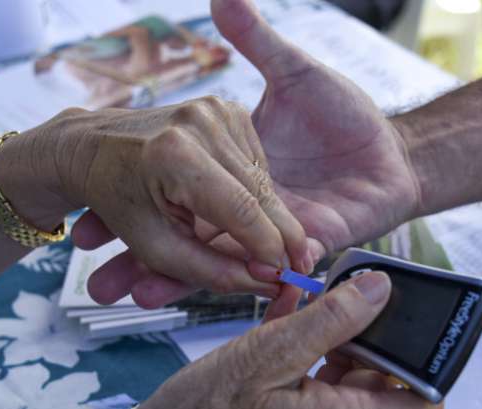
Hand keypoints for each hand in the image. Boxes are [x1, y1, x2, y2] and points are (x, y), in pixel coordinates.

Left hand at [1, 100, 308, 302]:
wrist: (89, 146)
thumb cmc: (116, 202)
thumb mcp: (156, 248)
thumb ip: (211, 270)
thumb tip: (267, 283)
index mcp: (175, 157)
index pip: (242, 212)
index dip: (270, 249)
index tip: (286, 277)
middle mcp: (200, 124)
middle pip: (261, 193)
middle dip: (281, 236)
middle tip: (299, 268)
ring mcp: (214, 109)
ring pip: (264, 179)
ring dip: (267, 215)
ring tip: (263, 244)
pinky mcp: (224, 107)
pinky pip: (255, 161)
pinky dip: (252, 189)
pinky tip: (232, 203)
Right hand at [84, 0, 419, 305]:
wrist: (394, 152)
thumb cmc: (346, 116)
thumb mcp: (294, 74)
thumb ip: (257, 43)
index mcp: (233, 176)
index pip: (174, 197)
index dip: (132, 208)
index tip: (87, 218)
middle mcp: (245, 211)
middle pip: (183, 238)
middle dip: (137, 258)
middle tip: (95, 277)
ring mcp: (272, 232)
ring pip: (213, 260)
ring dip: (168, 278)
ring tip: (125, 293)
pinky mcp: (303, 244)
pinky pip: (263, 267)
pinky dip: (228, 282)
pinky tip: (184, 292)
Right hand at [92, 271, 442, 408]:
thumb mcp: (266, 354)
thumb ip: (329, 321)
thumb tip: (380, 291)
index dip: (427, 367)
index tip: (406, 324)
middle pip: (385, 387)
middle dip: (373, 339)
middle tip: (349, 297)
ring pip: (347, 382)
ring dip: (336, 340)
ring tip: (312, 301)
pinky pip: (316, 387)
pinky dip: (310, 354)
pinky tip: (289, 316)